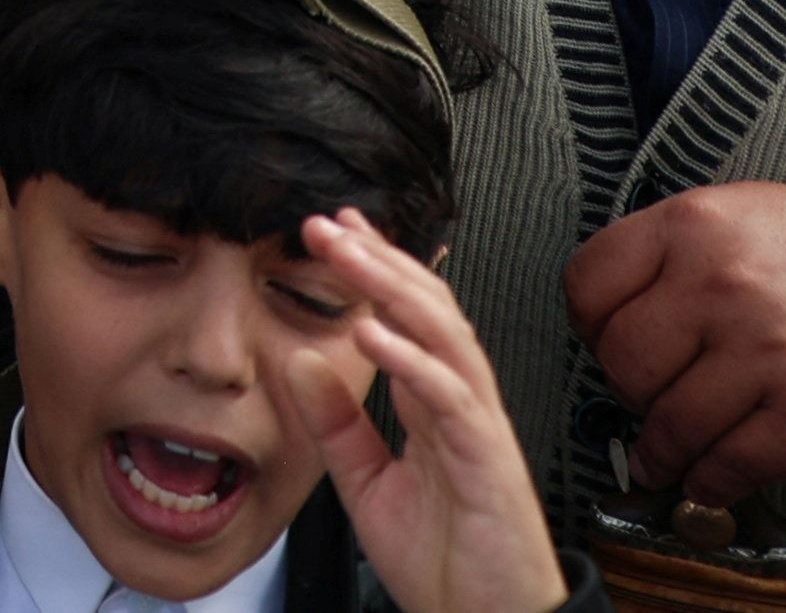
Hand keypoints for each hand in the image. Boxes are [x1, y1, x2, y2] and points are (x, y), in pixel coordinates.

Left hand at [296, 211, 573, 612]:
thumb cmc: (442, 562)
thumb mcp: (365, 483)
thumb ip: (335, 422)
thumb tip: (299, 358)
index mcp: (432, 407)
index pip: (407, 317)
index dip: (375, 268)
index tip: (335, 227)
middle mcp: (461, 406)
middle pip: (428, 311)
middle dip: (379, 260)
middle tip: (328, 222)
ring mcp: (479, 429)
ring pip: (445, 337)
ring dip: (395, 289)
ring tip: (348, 251)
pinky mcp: (487, 462)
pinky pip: (452, 399)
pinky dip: (413, 361)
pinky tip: (374, 333)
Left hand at [567, 184, 785, 500]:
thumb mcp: (751, 215)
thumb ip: (677, 253)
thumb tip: (611, 313)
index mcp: (698, 223)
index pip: (588, 284)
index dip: (591, 326)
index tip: (606, 345)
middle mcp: (725, 281)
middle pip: (620, 361)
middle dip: (630, 391)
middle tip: (652, 400)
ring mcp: (769, 350)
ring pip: (668, 423)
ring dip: (664, 450)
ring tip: (670, 453)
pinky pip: (727, 465)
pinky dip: (711, 481)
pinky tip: (714, 475)